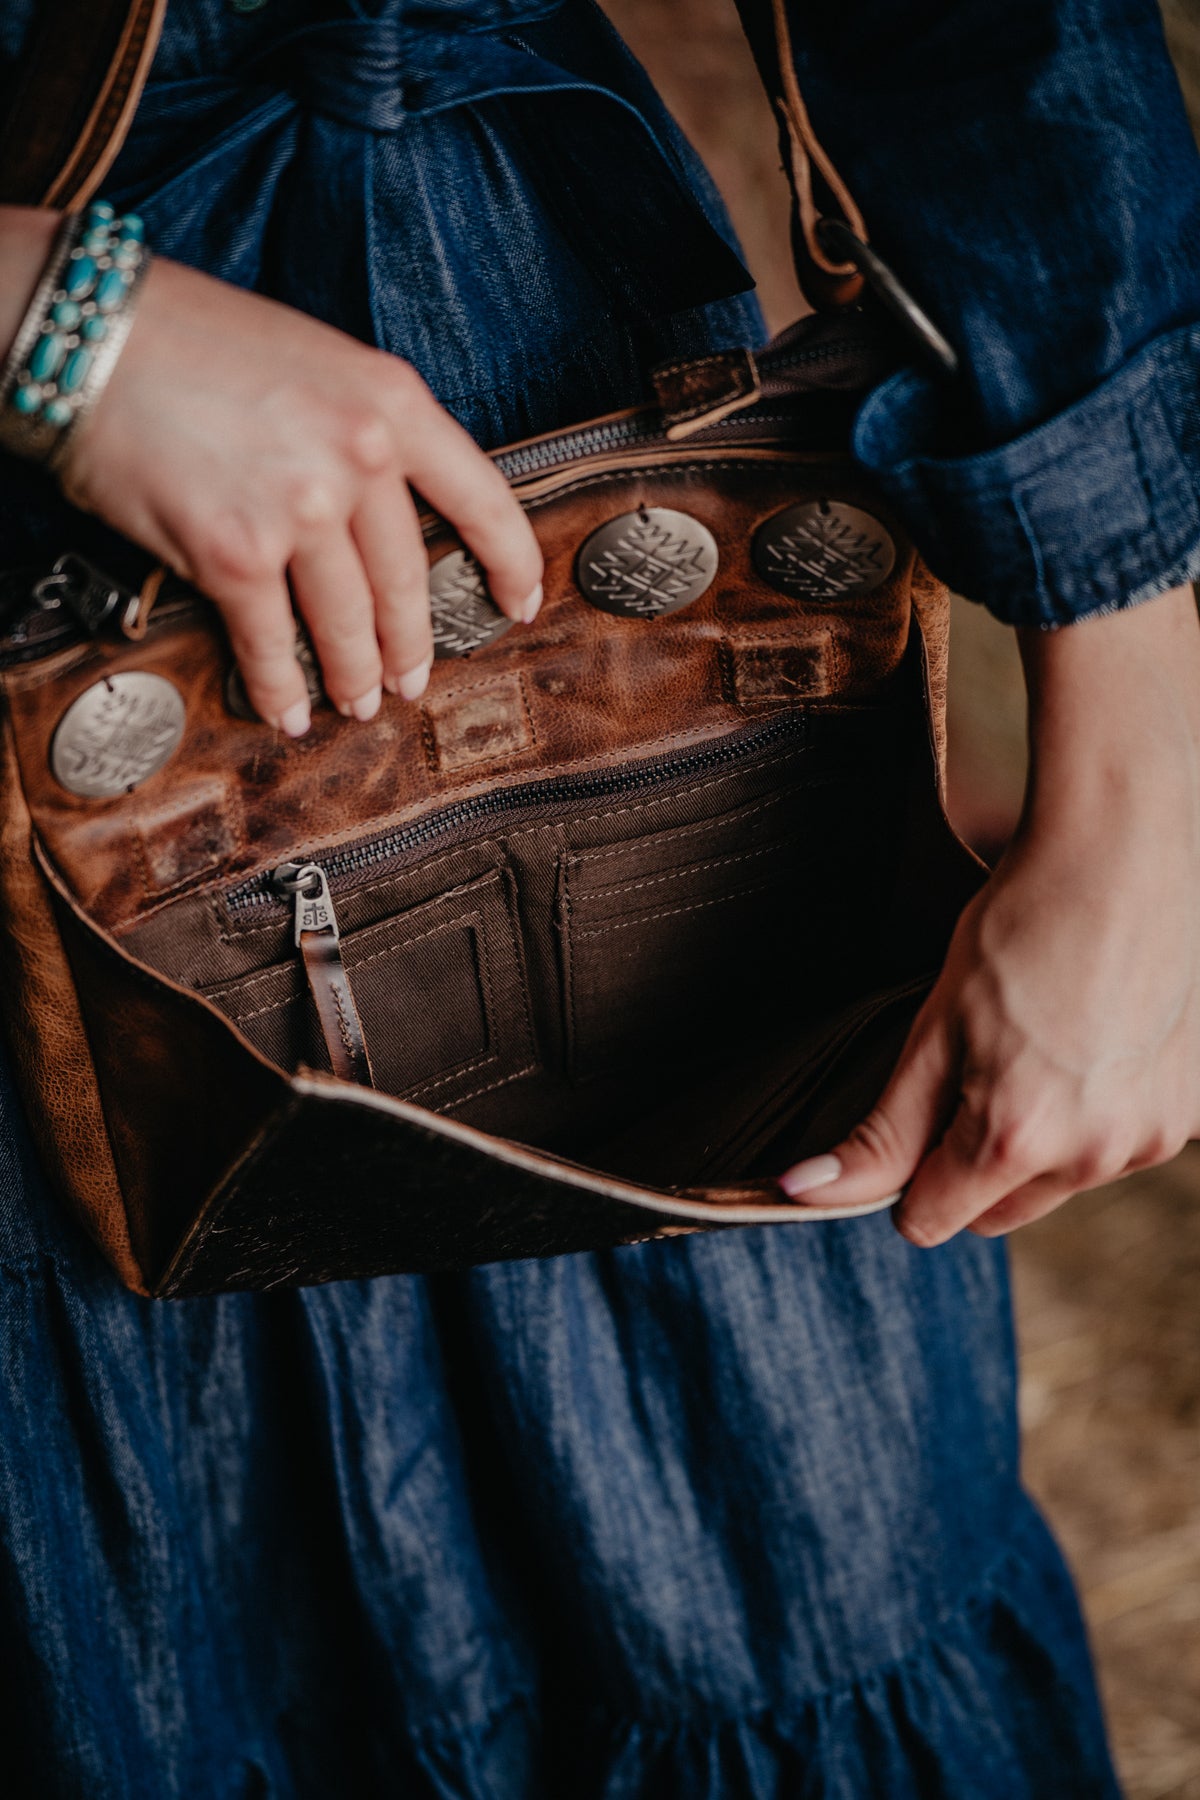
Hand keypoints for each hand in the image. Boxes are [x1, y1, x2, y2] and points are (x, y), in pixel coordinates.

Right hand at [29, 231, 542, 733]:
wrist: (91, 333)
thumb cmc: (189, 338)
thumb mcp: (314, 361)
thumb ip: (359, 434)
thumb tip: (377, 516)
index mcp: (391, 402)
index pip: (482, 498)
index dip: (512, 562)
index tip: (520, 602)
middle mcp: (359, 457)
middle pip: (407, 582)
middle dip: (412, 646)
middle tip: (413, 680)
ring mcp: (302, 510)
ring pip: (347, 624)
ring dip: (354, 676)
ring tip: (357, 701)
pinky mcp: (236, 553)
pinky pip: (271, 642)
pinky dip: (280, 687)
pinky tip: (286, 708)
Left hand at [779, 583, 1199, 1243]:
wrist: (1125, 852)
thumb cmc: (1021, 925)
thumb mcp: (934, 1028)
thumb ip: (881, 1128)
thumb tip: (803, 1191)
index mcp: (1017, 1139)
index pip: (930, 1220)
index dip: (905, 1177)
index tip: (914, 1118)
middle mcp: (1094, 1156)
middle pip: (995, 1209)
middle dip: (971, 1160)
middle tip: (979, 1064)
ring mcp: (1152, 1138)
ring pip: (1060, 1180)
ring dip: (1038, 1138)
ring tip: (1042, 1041)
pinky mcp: (1190, 1115)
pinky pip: (1117, 1146)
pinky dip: (1096, 1113)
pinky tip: (1092, 1040)